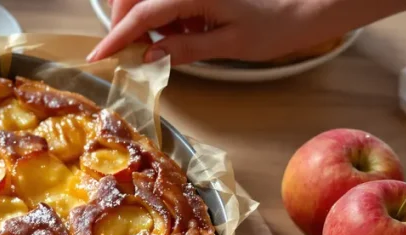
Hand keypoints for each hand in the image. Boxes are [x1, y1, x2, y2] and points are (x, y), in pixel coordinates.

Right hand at [87, 0, 405, 64]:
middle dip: (125, 23)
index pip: (142, 15)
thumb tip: (149, 56)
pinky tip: (186, 32)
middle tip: (132, 52)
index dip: (116, 37)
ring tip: (169, 43)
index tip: (97, 57)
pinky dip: (165, 17)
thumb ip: (185, 47)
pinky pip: (167, 0)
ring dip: (147, 21)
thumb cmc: (275, 26)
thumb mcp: (229, 44)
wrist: (307, 7)